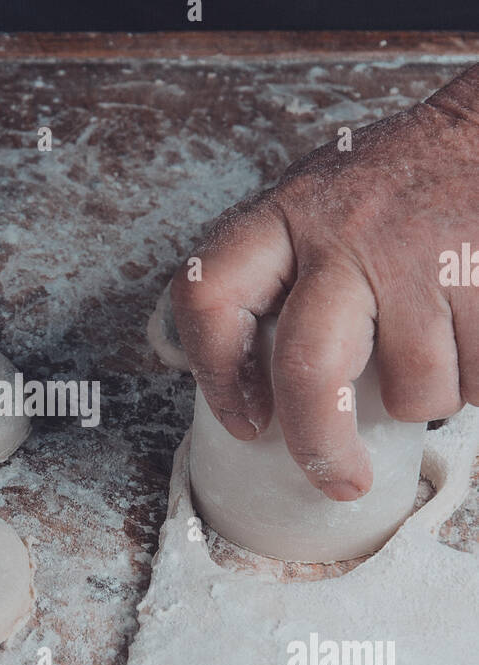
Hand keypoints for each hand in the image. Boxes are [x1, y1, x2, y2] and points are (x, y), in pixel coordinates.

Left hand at [171, 71, 478, 498]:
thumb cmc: (403, 185)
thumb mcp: (323, 207)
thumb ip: (287, 274)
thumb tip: (262, 391)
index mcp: (287, 215)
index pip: (211, 296)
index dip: (217, 375)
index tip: (247, 422)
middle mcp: (346, 235)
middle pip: (309, 371)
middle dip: (323, 444)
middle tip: (340, 479)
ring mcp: (421, 258)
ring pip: (415, 391)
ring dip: (432, 394)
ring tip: (442, 341)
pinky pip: (478, 381)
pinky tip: (474, 330)